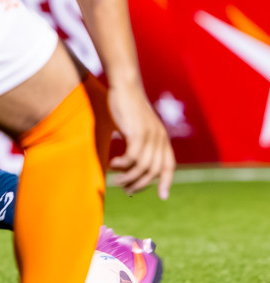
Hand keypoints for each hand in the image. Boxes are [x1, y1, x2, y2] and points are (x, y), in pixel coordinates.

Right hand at [106, 82, 174, 198]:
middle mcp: (159, 139)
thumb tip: (129, 160)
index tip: (162, 197)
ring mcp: (149, 136)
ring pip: (143, 167)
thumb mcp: (135, 126)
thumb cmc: (126, 105)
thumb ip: (137, 141)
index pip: (169, 165)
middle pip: (154, 171)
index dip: (166, 182)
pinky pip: (133, 157)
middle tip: (125, 189)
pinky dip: (123, 165)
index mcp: (162, 138)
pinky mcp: (137, 132)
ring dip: (129, 178)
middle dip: (140, 184)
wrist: (125, 86)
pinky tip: (112, 164)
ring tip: (115, 181)